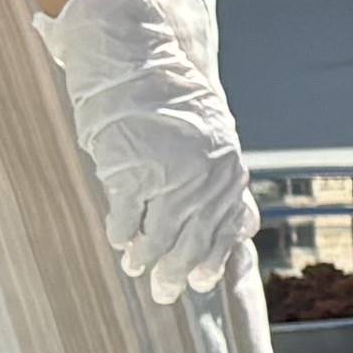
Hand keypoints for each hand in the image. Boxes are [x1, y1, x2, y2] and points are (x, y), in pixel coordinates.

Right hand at [35, 0, 255, 303]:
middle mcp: (204, 178)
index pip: (226, 227)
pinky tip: (119, 243)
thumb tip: (233, 220)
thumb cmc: (169, 95)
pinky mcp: (132, 173)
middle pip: (194, 240)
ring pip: (160, 236)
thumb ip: (217, 175)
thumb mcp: (210, 133)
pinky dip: (122, 234)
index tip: (203, 281)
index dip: (213, 258)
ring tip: (138, 271)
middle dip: (179, 271)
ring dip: (148, 260)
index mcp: (226, 168)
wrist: (134, 59)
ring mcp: (168, 177)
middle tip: (166, 292)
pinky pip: (126, 216)